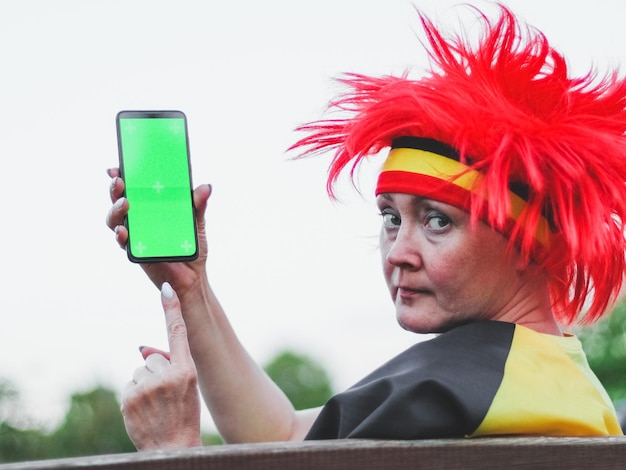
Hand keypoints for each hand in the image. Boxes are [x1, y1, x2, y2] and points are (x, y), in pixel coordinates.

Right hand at [105, 168, 210, 297]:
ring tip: (124, 203)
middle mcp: (139, 218)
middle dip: (115, 188)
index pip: (133, 188)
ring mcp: (135, 234)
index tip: (118, 167)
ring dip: (115, 210)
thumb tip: (206, 187)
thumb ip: (199, 205)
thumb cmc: (192, 246)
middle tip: (119, 181)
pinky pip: (124, 242)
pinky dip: (121, 235)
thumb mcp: (197, 222)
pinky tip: (124, 231)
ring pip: (115, 220)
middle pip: (119, 200)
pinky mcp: (136, 251)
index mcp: (151, 207)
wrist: (193, 275)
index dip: (122, 176)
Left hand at [121, 283, 201, 449]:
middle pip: (153, 358)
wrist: (172, 447)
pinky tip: (144, 410)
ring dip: (144, 385)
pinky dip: (134, 395)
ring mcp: (147, 387)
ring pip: (139, 371)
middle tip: (166, 395)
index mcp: (187, 371)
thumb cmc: (183, 415)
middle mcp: (167, 376)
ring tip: (156, 405)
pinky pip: (129, 384)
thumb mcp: (187, 387)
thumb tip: (140, 348)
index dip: (172, 309)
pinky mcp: (129, 398)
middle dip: (156, 372)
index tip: (166, 288)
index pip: (178, 333)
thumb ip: (169, 364)